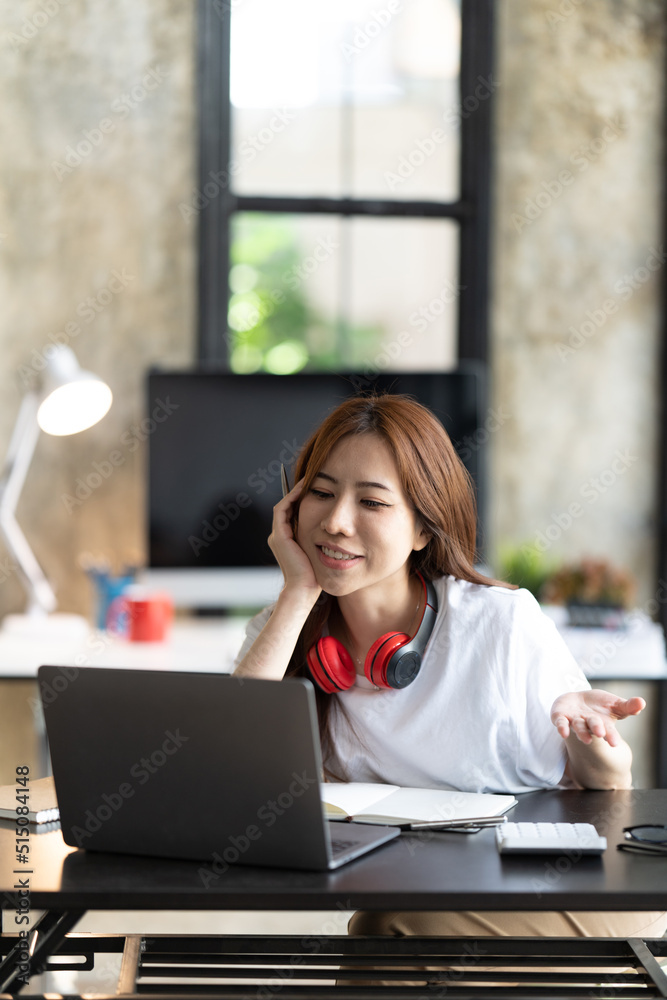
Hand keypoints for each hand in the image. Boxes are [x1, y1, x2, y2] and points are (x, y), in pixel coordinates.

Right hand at [268, 479, 320, 599]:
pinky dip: (292, 497)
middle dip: (299, 493)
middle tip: (313, 478)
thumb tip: (336, 530)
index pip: (292, 513)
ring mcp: (277, 535)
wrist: (305, 589)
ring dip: (295, 491)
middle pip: (288, 507)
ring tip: (309, 479)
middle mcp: (279, 536)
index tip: (318, 487)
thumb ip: (321, 540)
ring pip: (284, 505)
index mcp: (286, 540)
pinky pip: (283, 509)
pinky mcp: (279, 535)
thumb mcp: (319, 553)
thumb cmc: (316, 575)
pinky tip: (305, 488)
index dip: (303, 500)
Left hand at [551, 689, 644, 746]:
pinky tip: (563, 733)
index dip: (611, 736)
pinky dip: (562, 727)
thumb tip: (642, 703)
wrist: (577, 701)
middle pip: (593, 727)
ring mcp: (574, 721)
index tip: (614, 743)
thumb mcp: (615, 704)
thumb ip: (628, 706)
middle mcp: (588, 724)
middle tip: (600, 733)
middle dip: (596, 729)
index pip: (608, 730)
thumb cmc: (600, 706)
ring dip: (581, 731)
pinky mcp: (560, 716)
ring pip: (578, 726)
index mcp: (603, 723)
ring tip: (586, 738)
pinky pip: (560, 723)